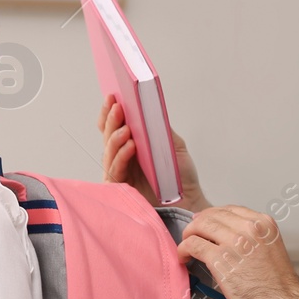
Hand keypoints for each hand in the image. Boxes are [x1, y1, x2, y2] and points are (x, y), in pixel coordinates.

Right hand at [98, 95, 208, 211]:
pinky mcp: (121, 191)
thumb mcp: (173, 146)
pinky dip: (121, 158)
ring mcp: (120, 174)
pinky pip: (115, 172)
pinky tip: (130, 146)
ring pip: (109, 153)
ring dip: (115, 138)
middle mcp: (122, 158)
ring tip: (126, 127)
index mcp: (132, 145)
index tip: (113, 95)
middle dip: (111, 120)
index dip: (111, 111)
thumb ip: (160, 129)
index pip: (114, 126)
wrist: (190, 202)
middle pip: (108, 136)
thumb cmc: (180, 177)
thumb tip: (148, 108)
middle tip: (117, 106)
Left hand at [176, 205, 298, 298]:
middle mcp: (249, 227)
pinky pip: (193, 245)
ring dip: (188, 236)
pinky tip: (184, 258)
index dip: (213, 216)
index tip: (205, 224)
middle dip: (198, 225)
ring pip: (200, 226)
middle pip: (212, 215)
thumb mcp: (269, 248)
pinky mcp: (220, 259)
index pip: (230, 209)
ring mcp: (234, 242)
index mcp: (263, 223)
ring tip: (186, 248)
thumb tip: (224, 235)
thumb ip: (251, 237)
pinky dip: (184, 249)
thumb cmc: (276, 286)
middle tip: (191, 235)